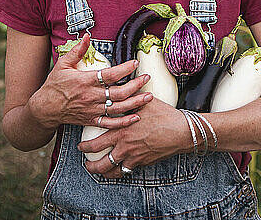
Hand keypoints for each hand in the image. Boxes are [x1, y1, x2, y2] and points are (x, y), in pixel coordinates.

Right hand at [28, 34, 152, 129]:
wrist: (44, 109)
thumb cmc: (54, 85)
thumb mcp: (63, 64)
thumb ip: (77, 50)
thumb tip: (87, 36)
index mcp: (85, 81)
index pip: (110, 75)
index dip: (124, 68)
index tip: (135, 62)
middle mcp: (90, 96)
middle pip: (118, 92)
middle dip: (136, 85)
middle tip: (147, 78)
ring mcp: (92, 110)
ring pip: (118, 108)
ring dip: (135, 103)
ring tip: (149, 96)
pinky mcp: (91, 121)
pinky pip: (110, 124)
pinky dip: (124, 122)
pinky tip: (136, 117)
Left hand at [78, 96, 192, 177]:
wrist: (180, 131)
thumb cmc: (163, 114)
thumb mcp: (144, 102)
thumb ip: (130, 98)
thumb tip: (122, 87)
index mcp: (121, 130)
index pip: (96, 142)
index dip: (85, 146)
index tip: (80, 145)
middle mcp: (124, 146)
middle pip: (99, 161)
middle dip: (89, 164)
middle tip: (85, 161)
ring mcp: (133, 157)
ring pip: (111, 171)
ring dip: (102, 172)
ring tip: (97, 170)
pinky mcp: (142, 163)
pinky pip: (125, 172)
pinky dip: (118, 172)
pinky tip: (116, 169)